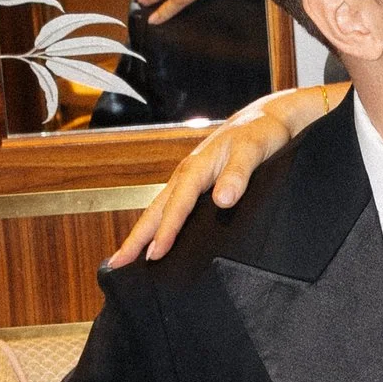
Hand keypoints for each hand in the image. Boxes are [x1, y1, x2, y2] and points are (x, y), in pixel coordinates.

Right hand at [110, 81, 344, 262]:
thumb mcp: (253, 151)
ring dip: (143, 233)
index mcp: (196, 167)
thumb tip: (222, 199)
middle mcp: (186, 174)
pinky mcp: (196, 183)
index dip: (165, 232)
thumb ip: (238, 175)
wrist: (265, 117)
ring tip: (128, 257)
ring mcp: (189, 178)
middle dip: (136, 237)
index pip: (177, 206)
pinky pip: (170, 207)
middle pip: (155, 210)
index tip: (154, 256)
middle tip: (117, 264)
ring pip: (159, 209)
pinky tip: (158, 239)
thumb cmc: (260, 132)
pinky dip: (159, 224)